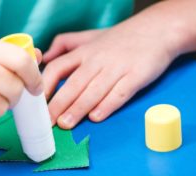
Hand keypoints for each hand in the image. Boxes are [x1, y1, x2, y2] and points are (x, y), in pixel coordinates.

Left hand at [42, 28, 176, 128]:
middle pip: (73, 84)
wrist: (157, 30)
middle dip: (59, 104)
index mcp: (84, 52)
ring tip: (66, 124)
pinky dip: (107, 105)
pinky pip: (119, 93)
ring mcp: (117, 68)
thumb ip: (65, 43)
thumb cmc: (120, 38)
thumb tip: (45, 56)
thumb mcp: (90, 36)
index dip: (46, 86)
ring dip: (78, 109)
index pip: (58, 68)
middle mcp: (97, 60)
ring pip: (93, 91)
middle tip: (48, 121)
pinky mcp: (136, 75)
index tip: (38, 103)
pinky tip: (96, 117)